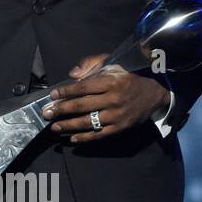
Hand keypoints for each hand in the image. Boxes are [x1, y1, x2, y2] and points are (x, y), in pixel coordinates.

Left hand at [41, 53, 169, 143]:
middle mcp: (114, 99)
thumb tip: (72, 75)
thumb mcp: (113, 63)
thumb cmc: (128, 76)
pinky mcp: (121, 128)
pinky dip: (85, 138)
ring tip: (54, 127)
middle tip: (46, 113)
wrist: (155, 93)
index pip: (83, 88)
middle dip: (61, 110)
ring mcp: (117, 116)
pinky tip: (72, 138)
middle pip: (82, 106)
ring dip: (69, 126)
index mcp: (111, 82)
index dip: (66, 92)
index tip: (53, 95)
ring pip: (88, 122)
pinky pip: (99, 134)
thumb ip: (91, 64)